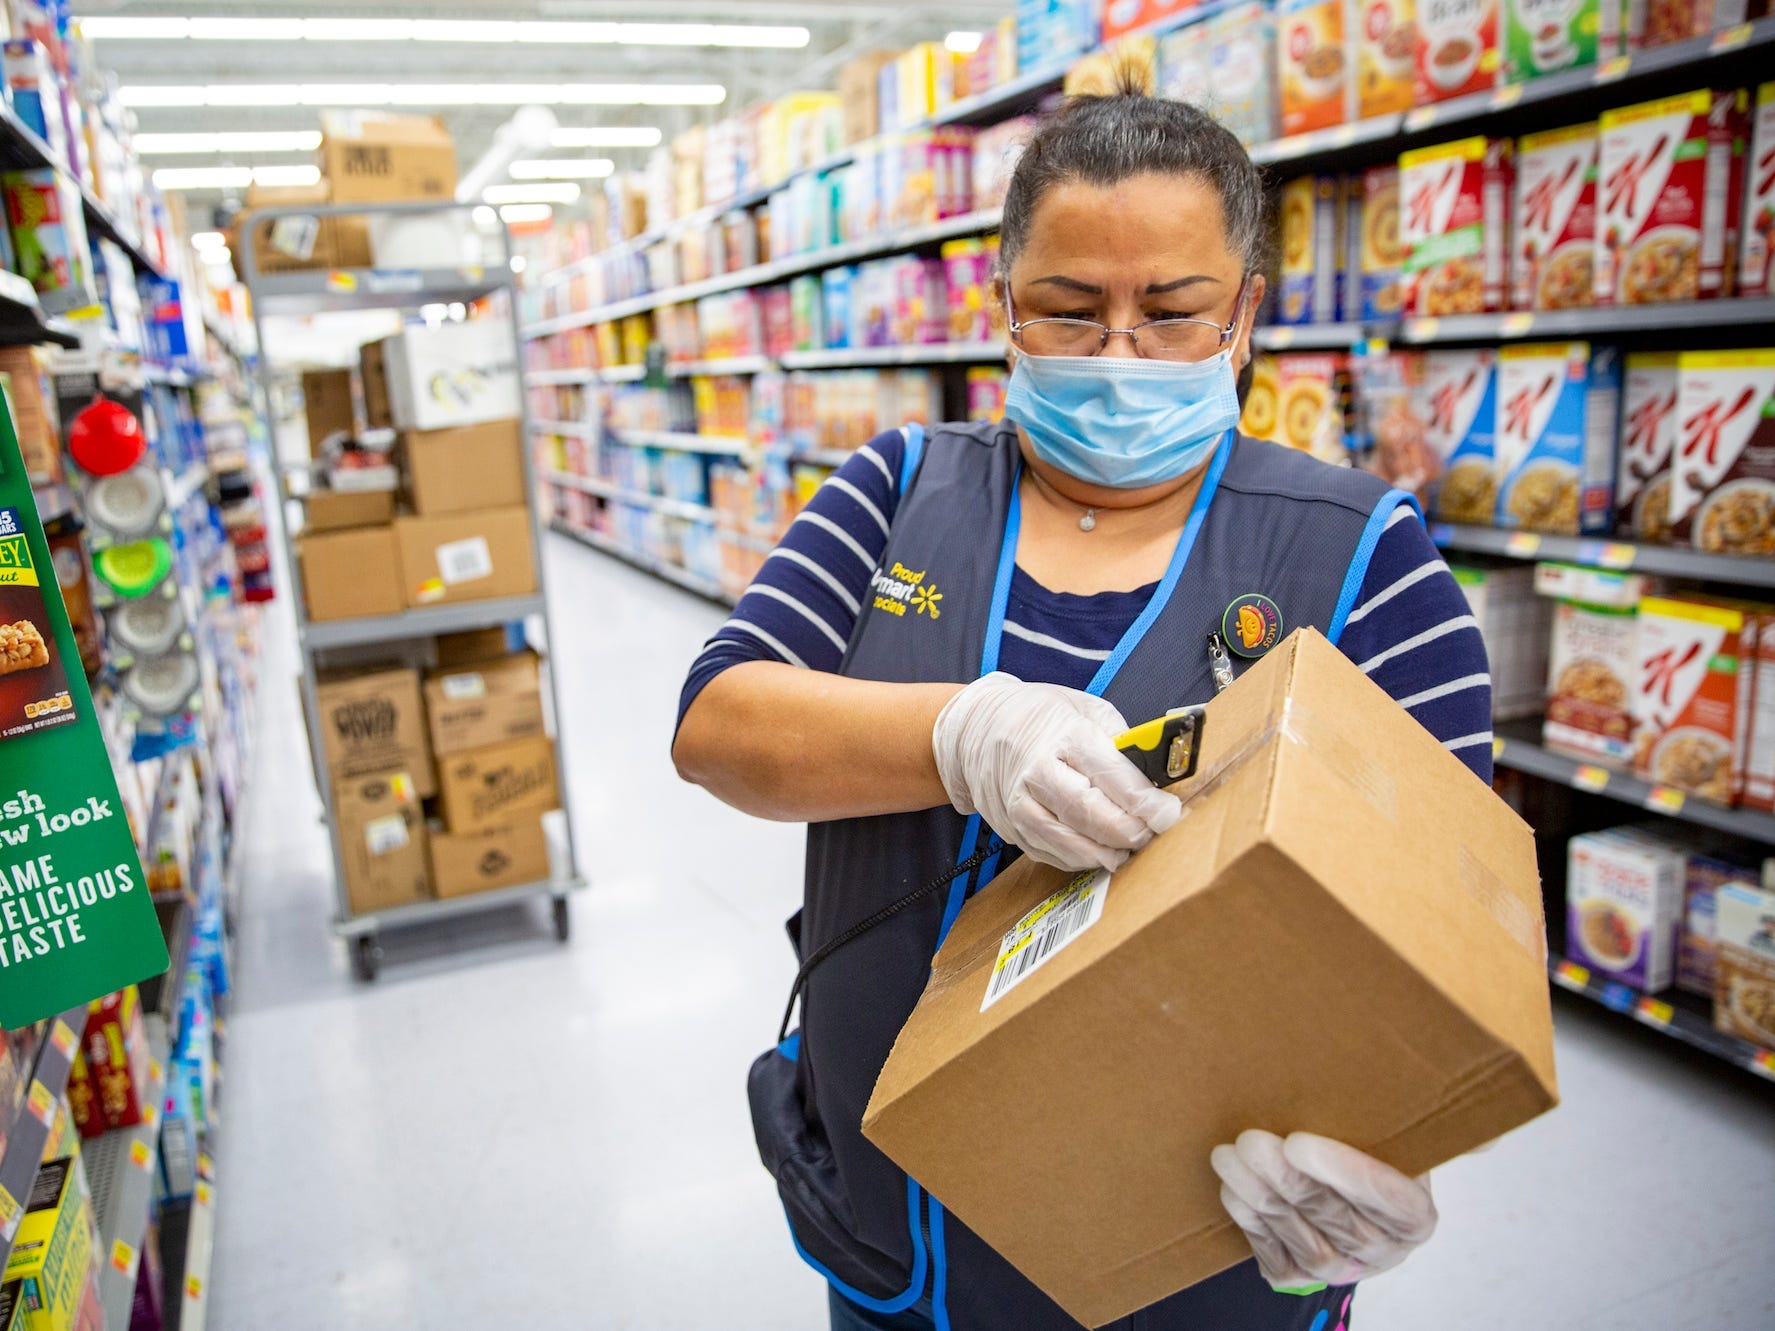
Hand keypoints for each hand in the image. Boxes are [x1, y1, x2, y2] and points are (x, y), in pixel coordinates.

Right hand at [932, 673, 1181, 871]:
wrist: (977, 728)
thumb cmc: (1040, 715)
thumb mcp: (1086, 709)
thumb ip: (1121, 742)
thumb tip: (1157, 775)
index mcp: (1063, 735)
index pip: (1111, 775)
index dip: (1146, 802)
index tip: (1169, 813)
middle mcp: (1037, 772)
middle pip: (1090, 815)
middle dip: (1129, 831)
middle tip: (1151, 833)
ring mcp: (1019, 804)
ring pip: (1068, 843)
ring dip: (1106, 853)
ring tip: (1129, 848)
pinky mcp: (1011, 828)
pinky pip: (1051, 854)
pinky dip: (1080, 859)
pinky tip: (1099, 851)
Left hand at [1211, 1130, 1436, 1289]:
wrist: (1340, 1185)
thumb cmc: (1361, 1145)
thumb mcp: (1383, 1127)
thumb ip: (1382, 1110)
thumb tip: (1361, 1075)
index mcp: (1415, 1213)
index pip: (1390, 1199)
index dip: (1346, 1173)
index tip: (1298, 1142)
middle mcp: (1385, 1249)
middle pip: (1337, 1219)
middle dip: (1288, 1180)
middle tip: (1249, 1141)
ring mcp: (1344, 1269)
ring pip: (1303, 1241)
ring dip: (1260, 1197)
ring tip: (1227, 1157)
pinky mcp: (1304, 1278)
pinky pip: (1277, 1259)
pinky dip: (1252, 1225)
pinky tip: (1232, 1191)